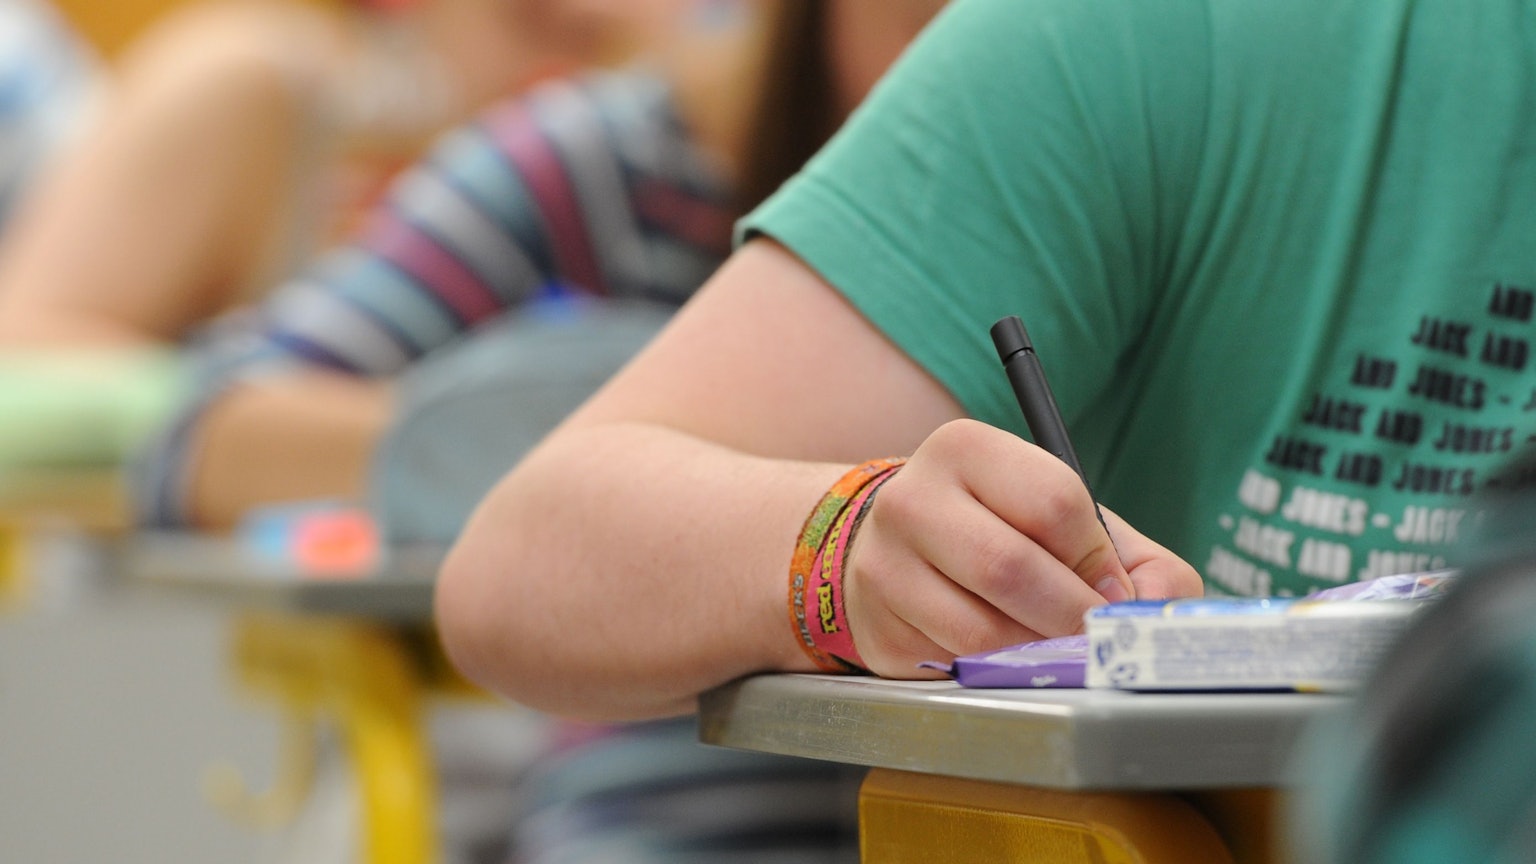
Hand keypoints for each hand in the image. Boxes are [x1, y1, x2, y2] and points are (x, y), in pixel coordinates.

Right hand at [842, 419, 1201, 676]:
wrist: (897, 549)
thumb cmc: (1000, 530)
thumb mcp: (1067, 521)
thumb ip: (1136, 562)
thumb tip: (1153, 615)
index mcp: (966, 449)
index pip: (1054, 502)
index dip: (1097, 560)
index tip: (1110, 590)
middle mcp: (912, 499)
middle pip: (1009, 567)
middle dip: (1070, 617)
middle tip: (1095, 638)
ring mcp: (883, 566)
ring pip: (980, 631)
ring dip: (1034, 653)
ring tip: (1049, 647)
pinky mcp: (878, 628)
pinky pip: (954, 667)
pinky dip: (995, 673)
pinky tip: (1000, 656)